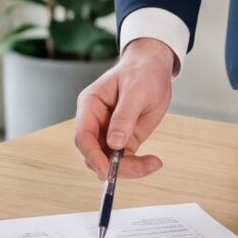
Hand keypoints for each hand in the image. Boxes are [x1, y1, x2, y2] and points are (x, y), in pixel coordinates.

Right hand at [73, 38, 177, 176]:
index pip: (83, 135)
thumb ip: (124, 117)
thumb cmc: (141, 71)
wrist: (154, 67)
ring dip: (128, 168)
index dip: (92, 155)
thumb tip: (114, 143)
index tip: (106, 170)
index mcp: (90, 105)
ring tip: (153, 163)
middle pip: (94, 153)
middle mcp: (96, 121)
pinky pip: (125, 159)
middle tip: (139, 168)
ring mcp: (109, 132)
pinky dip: (138, 165)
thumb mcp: (135, 91)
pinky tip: (153, 162)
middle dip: (113, 166)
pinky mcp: (124, 139)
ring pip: (108, 160)